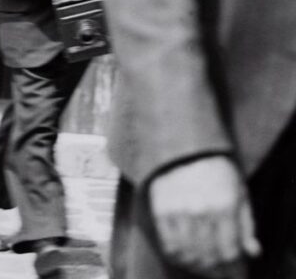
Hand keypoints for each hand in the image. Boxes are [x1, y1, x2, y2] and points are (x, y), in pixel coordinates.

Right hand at [149, 156, 260, 277]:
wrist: (183, 146)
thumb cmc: (215, 168)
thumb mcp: (239, 192)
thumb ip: (246, 224)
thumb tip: (252, 251)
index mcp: (224, 205)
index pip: (229, 251)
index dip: (234, 269)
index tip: (237, 275)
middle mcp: (199, 210)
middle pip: (208, 256)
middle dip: (217, 271)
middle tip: (222, 275)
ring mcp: (177, 211)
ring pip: (188, 254)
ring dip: (199, 267)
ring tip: (206, 269)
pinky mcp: (160, 210)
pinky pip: (169, 245)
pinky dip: (179, 258)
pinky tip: (187, 259)